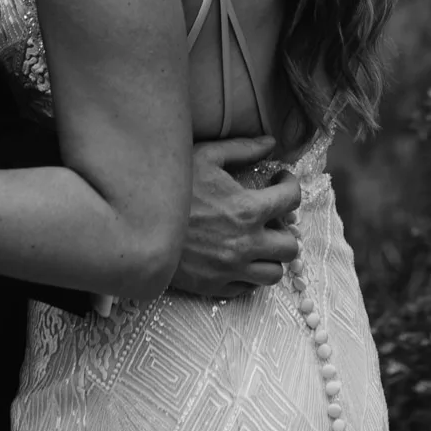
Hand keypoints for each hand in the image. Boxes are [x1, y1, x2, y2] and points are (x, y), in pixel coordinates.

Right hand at [168, 136, 302, 299]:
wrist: (137, 225)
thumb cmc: (172, 188)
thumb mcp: (205, 156)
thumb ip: (242, 148)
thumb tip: (270, 142)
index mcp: (248, 210)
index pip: (292, 200)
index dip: (291, 185)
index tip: (281, 181)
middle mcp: (245, 244)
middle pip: (290, 247)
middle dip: (286, 229)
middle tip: (272, 217)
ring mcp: (230, 269)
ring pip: (273, 274)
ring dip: (271, 257)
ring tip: (258, 241)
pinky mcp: (213, 286)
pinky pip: (246, 288)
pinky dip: (248, 274)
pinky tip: (237, 257)